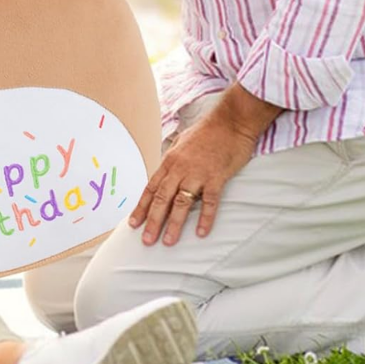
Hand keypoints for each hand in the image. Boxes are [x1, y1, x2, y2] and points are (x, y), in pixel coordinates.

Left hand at [128, 111, 258, 245]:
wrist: (230, 121)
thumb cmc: (207, 131)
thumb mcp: (182, 142)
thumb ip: (173, 160)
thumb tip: (166, 172)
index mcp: (170, 161)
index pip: (151, 188)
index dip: (141, 207)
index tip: (134, 223)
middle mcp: (180, 169)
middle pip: (162, 198)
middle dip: (153, 221)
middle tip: (147, 240)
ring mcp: (198, 174)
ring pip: (181, 203)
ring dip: (174, 224)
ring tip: (168, 241)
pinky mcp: (216, 177)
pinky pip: (209, 201)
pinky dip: (205, 217)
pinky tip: (201, 232)